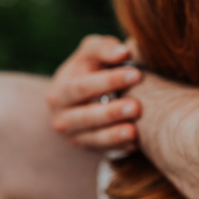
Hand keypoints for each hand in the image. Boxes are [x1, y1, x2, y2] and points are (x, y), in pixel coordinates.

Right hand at [46, 35, 142, 150]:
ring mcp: (72, 132)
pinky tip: (134, 144)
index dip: (109, 80)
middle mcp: (62, 112)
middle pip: (86, 113)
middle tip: (136, 107)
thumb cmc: (93, 69)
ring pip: (92, 136)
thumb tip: (123, 52)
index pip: (83, 84)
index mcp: (62, 87)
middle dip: (111, 111)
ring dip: (113, 134)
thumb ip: (104, 48)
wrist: (83, 98)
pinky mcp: (84, 146)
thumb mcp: (93, 54)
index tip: (137, 74)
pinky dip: (117, 147)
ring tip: (134, 130)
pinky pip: (102, 150)